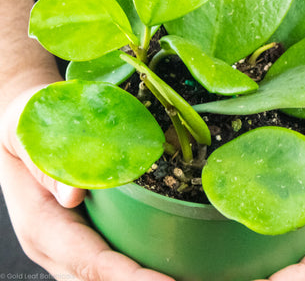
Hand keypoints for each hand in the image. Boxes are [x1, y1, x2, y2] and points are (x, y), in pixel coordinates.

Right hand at [0, 86, 174, 280]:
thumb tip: (74, 194)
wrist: (23, 130)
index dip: (128, 276)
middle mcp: (56, 245)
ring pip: (109, 275)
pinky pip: (113, 258)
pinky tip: (173, 263)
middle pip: (102, 279)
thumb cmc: (25, 127)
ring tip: (190, 275)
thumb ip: (43, 162)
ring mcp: (72, 242)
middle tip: (191, 279)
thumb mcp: (25, 133)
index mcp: (42, 224)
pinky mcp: (87, 232)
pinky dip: (139, 267)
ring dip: (145, 277)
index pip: (89, 262)